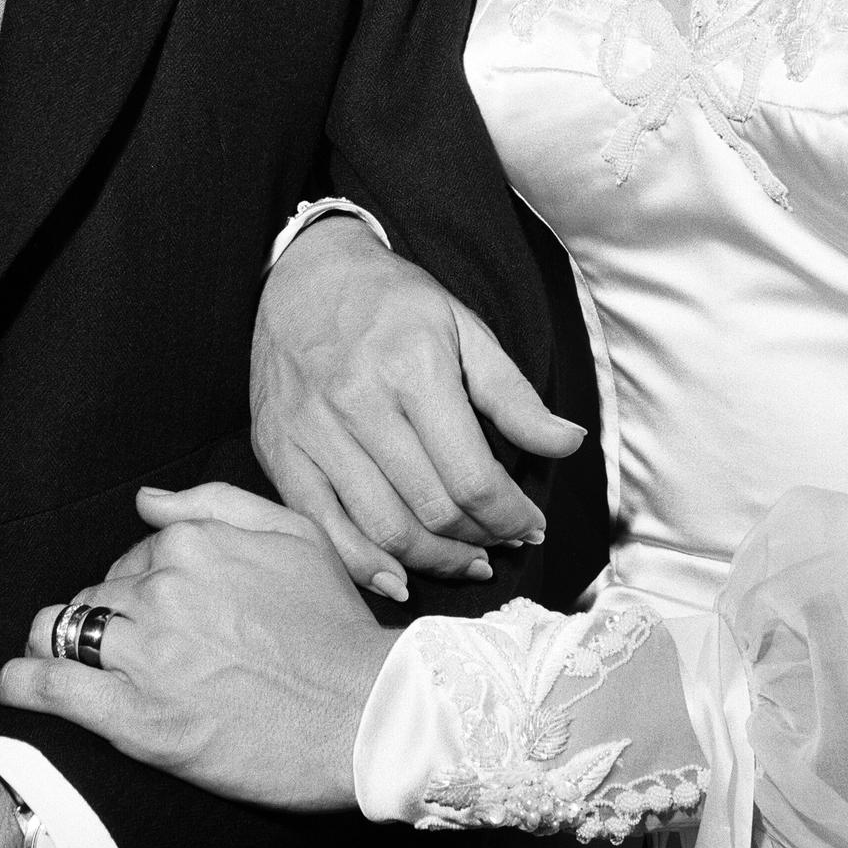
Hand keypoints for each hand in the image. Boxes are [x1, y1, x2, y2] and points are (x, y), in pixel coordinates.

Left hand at [0, 483, 393, 810]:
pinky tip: (13, 681)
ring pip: (64, 630)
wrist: (361, 711)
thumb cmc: (334, 627)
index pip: (134, 555)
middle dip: (104, 615)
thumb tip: (148, 500)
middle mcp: (163, 589)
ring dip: (57, 641)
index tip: (155, 612)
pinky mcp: (134, 718)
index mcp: (195, 543)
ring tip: (54, 658)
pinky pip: (53, 688)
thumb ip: (214, 504)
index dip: (139, 584)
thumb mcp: (293, 533)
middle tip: (127, 646)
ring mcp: (145, 654)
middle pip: (98, 593)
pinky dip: (22, 681)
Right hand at [253, 215, 585, 596]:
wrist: (304, 272)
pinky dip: (365, 565)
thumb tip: (569, 443)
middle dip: (480, 540)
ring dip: (434, 561)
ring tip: (465, 560)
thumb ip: (513, 395)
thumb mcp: (463, 327)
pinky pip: (323, 529)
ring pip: (383, 529)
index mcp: (414, 367)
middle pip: (432, 510)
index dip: (511, 516)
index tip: (531, 526)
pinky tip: (400, 575)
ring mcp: (313, 431)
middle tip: (502, 544)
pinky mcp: (279, 451)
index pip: (473, 476)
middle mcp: (359, 402)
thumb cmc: (392, 300)